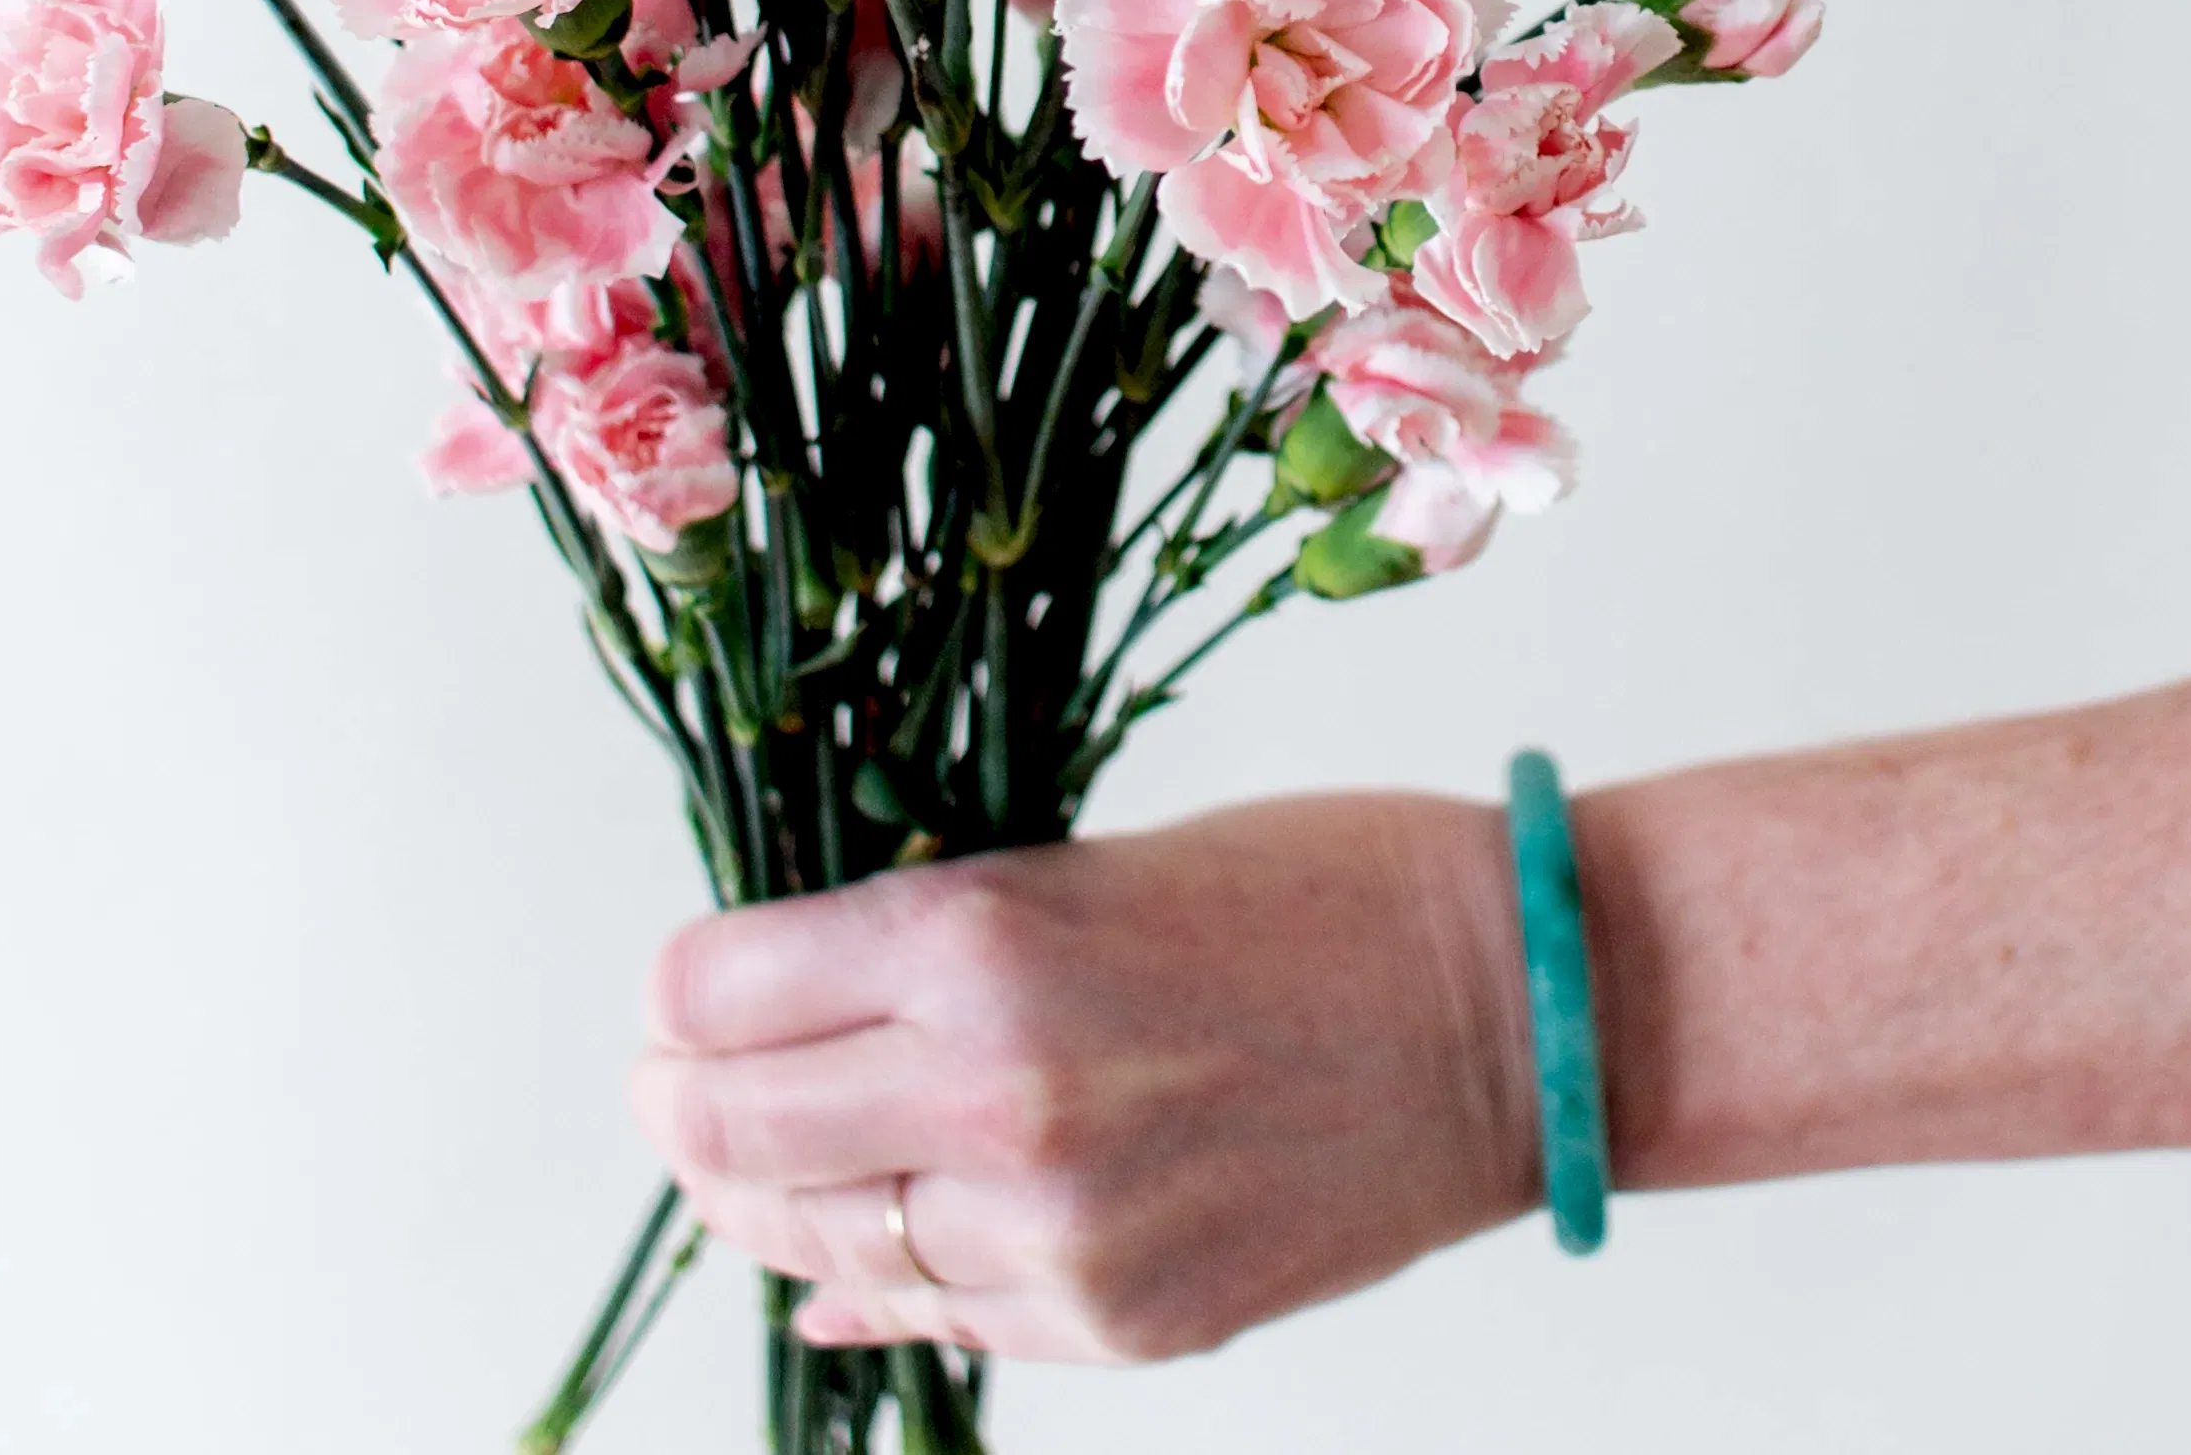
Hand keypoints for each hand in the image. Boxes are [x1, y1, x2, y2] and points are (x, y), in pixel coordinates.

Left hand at [628, 791, 1540, 1361]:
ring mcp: (1054, 1236)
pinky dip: (876, 1281)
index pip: (711, 993)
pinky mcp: (1119, 1325)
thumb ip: (928, 943)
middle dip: (682, 1105)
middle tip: (681, 1082)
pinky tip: (868, 1241)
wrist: (1512, 1011)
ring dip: (764, 1202)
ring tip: (761, 1161)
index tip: (688, 988)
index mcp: (979, 943)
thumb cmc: (1317, 889)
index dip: (679, 992)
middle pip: (723, 1135)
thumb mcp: (1088, 864)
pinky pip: (935, 1319)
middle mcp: (993, 1099)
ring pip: (812, 1248)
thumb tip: (769, 1012)